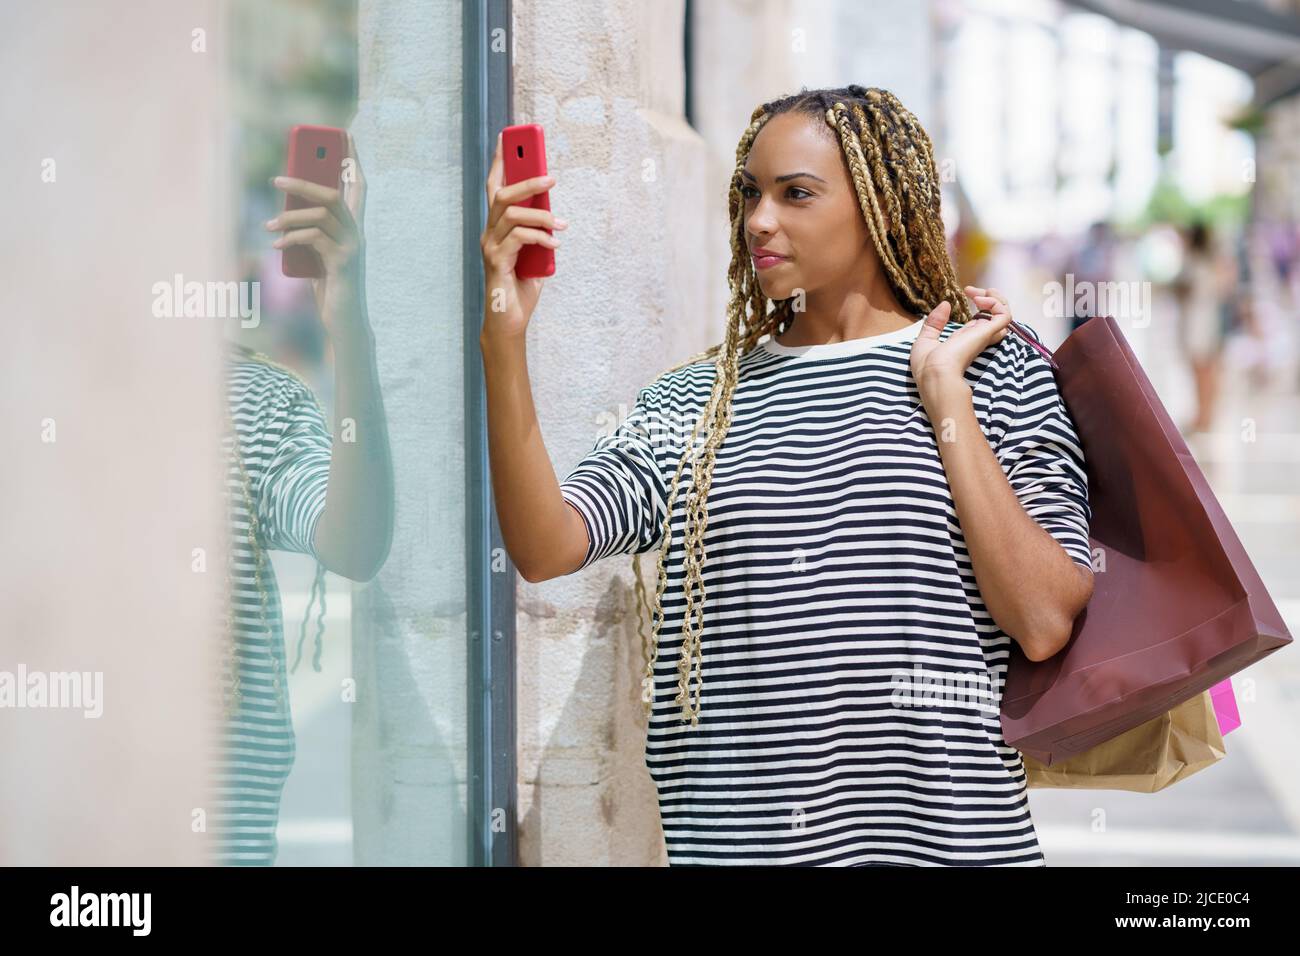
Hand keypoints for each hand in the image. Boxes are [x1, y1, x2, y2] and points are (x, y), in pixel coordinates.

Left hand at [267, 131, 367, 333]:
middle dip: (304, 182)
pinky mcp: (343, 262)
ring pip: (322, 214)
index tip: (345, 135)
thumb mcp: (314, 251)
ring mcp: (352, 247)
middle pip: (334, 194)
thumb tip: (286, 208)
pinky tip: (276, 246)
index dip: (353, 160)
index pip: (358, 186)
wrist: (342, 319)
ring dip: (290, 216)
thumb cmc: (327, 285)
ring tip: (269, 225)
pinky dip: (292, 239)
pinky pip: (315, 238)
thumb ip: (308, 229)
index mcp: (352, 226)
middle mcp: (357, 233)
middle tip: (276, 179)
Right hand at [479, 131, 565, 339]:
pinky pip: (519, 238)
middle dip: (527, 180)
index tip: (508, 138)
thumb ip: (539, 232)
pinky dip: (541, 236)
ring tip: (562, 223)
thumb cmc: (522, 286)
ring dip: (541, 214)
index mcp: (497, 227)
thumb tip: (553, 213)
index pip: (494, 187)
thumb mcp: (536, 252)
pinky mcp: (497, 261)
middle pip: (501, 194)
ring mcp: (490, 247)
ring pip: (511, 213)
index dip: (499, 162)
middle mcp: (489, 233)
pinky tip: (556, 243)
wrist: (511, 320)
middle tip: (551, 177)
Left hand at [910, 287, 1012, 406]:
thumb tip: (945, 304)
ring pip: (1004, 314)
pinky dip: (996, 302)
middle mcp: (977, 338)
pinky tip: (980, 299)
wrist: (934, 373)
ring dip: (996, 298)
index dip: (977, 307)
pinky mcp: (987, 333)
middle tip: (971, 290)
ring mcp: (984, 336)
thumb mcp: (926, 339)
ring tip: (980, 291)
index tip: (966, 292)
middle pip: (995, 316)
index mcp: (964, 342)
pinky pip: (1004, 314)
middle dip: (988, 298)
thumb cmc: (927, 364)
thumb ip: (935, 323)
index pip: (979, 323)